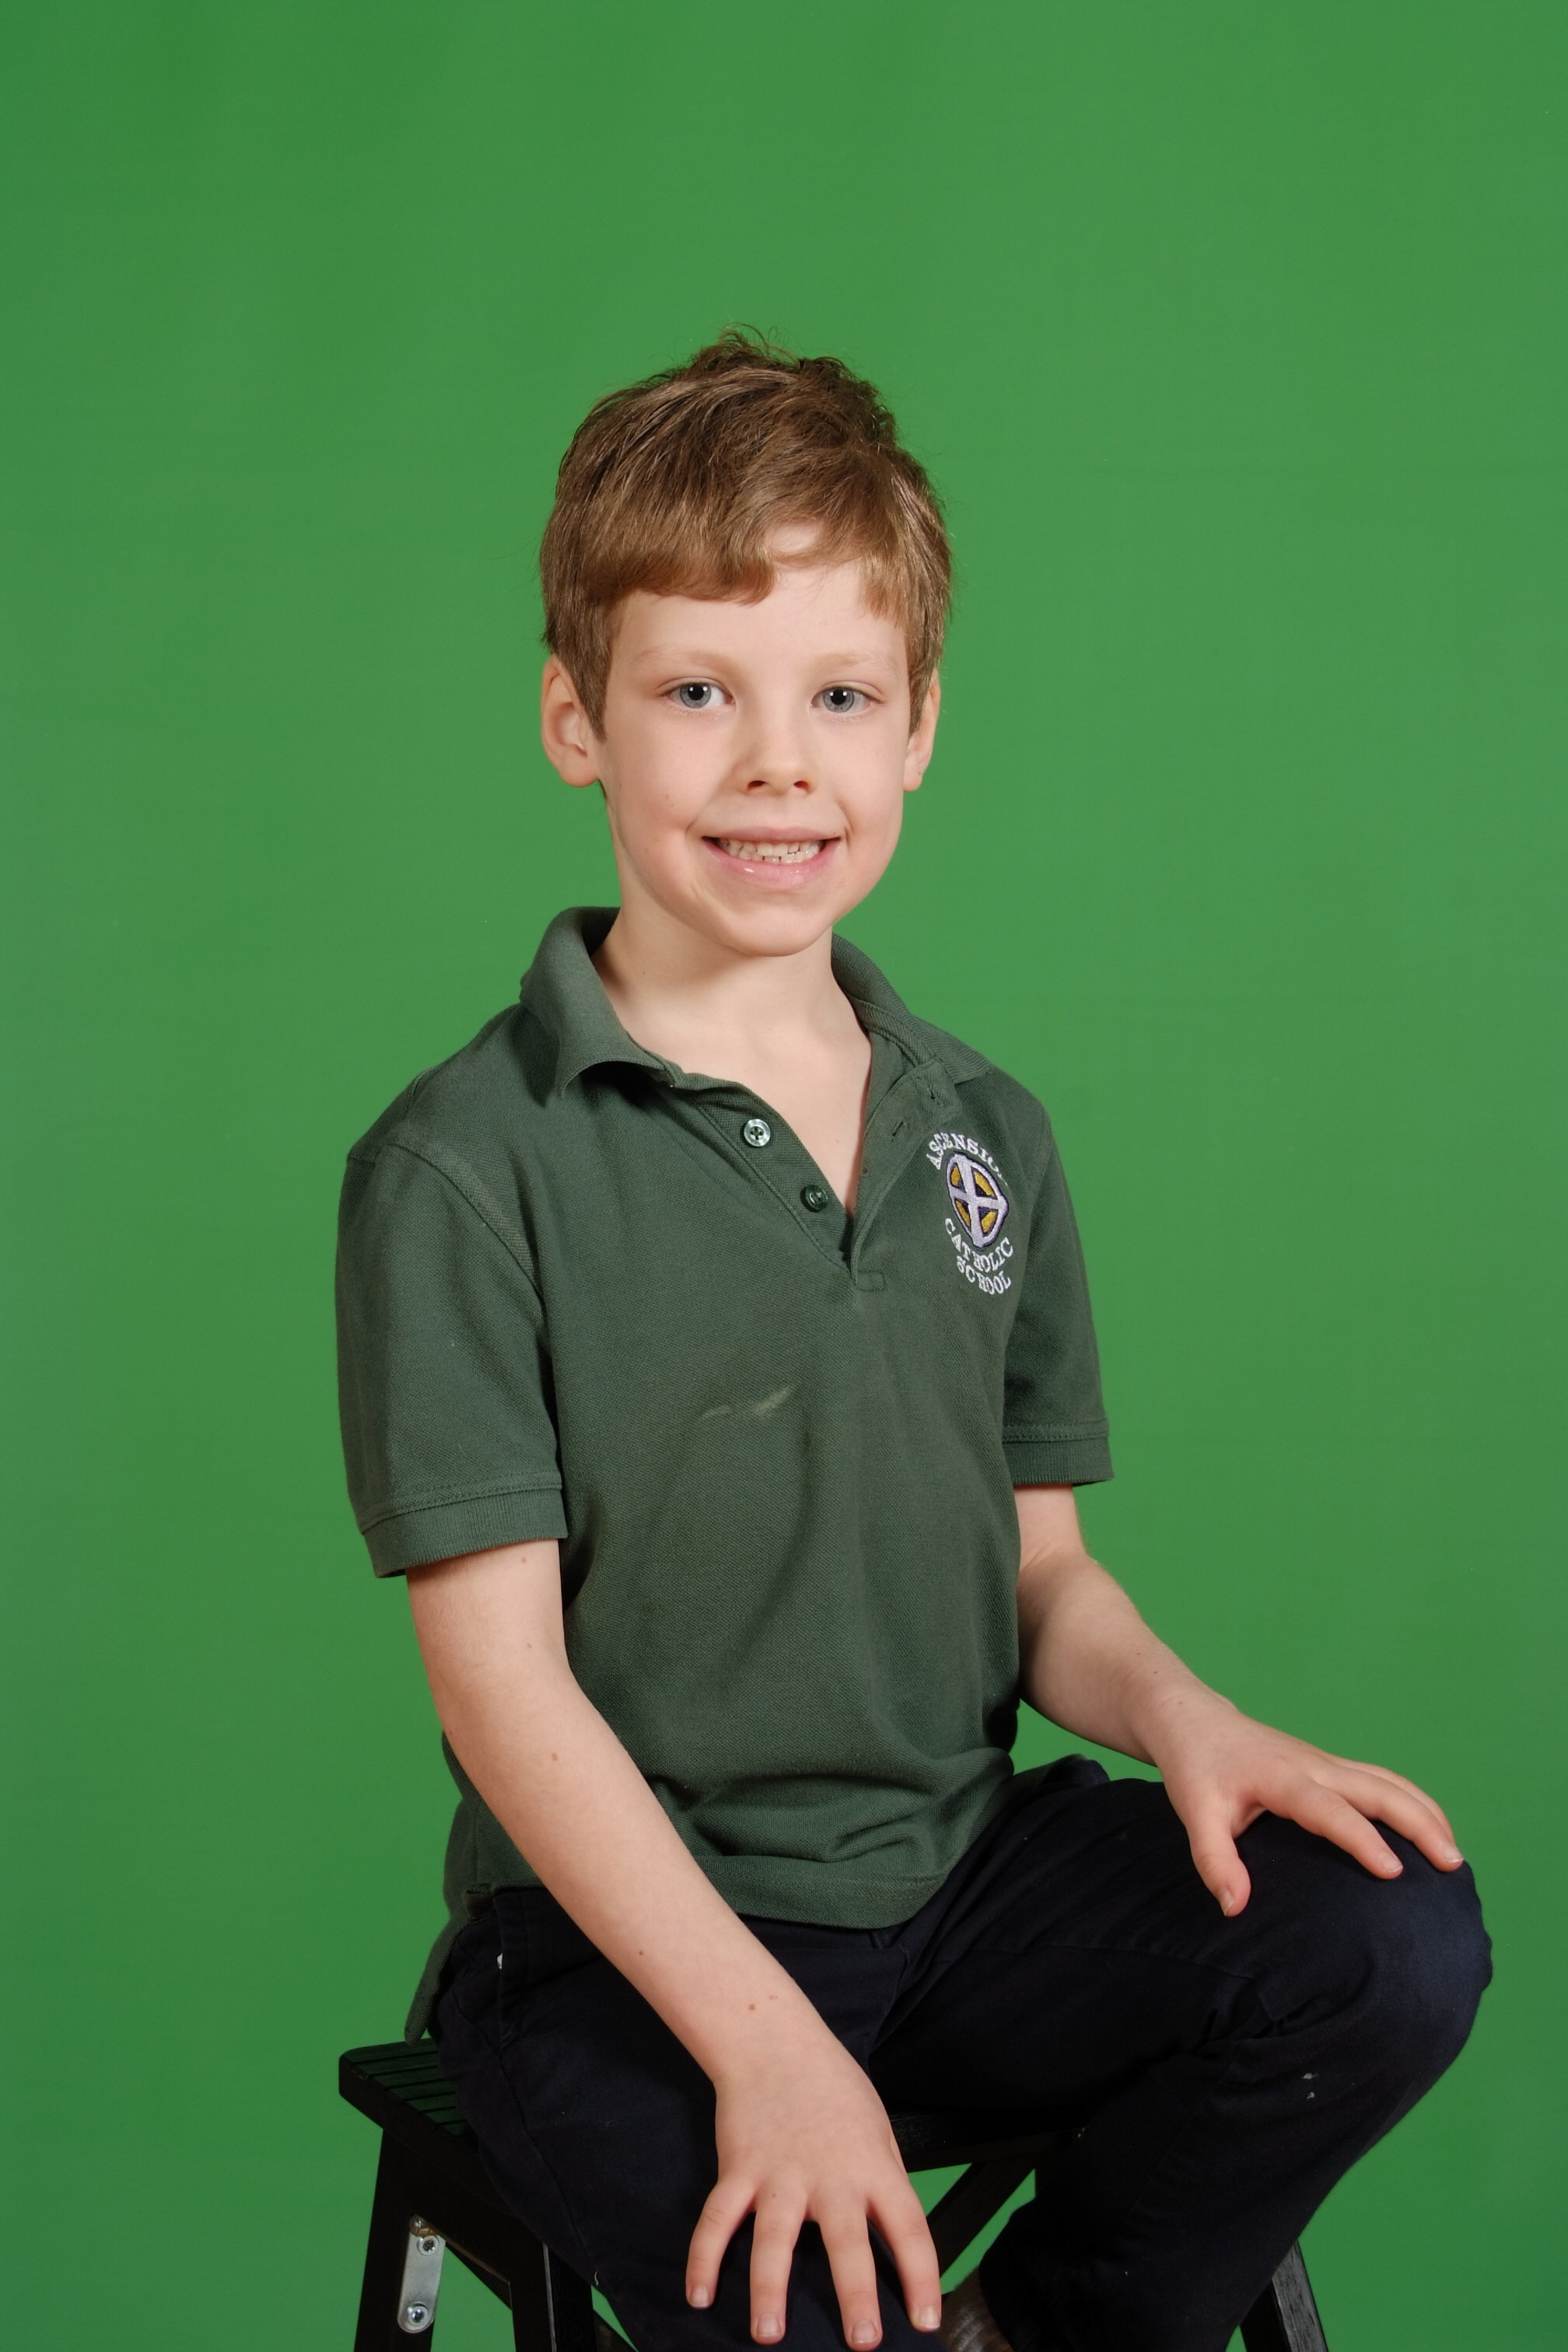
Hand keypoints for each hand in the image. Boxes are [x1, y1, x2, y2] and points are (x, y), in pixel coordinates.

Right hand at [686, 2022, 941, 2346]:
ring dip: (769, 2287)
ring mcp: (779, 2172)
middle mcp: (829, 2174)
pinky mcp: (738, 2168)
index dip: (921, 2276)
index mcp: (873, 2165)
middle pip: (845, 2240)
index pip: (908, 2226)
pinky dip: (704, 2258)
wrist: (774, 2041)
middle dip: (855, 2293)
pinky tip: (699, 2294)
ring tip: (768, 2332)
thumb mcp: (878, 2128)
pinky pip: (717, 2219)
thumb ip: (885, 2181)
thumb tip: (898, 2241)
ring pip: (773, 2237)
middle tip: (862, 2341)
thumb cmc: (833, 2087)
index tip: (926, 2320)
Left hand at [1149, 1688, 1464, 1916]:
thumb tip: (1236, 1908)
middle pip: (1379, 1789)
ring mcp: (1326, 1763)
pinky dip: (1412, 1803)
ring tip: (1454, 1856)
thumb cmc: (1195, 1769)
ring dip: (1425, 1813)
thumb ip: (1214, 1860)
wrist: (1193, 1720)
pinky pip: (1381, 1781)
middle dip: (1419, 1824)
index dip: (1362, 1840)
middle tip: (1452, 1865)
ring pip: (1388, 1782)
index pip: (1331, 1810)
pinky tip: (1429, 1831)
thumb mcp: (1194, 1813)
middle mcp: (1314, 1766)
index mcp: (1282, 1778)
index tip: (1394, 1872)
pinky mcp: (1330, 1767)